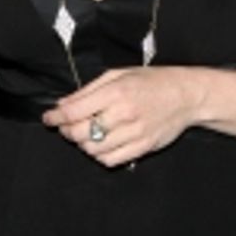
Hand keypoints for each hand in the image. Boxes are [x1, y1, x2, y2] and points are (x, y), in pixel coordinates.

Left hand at [43, 68, 202, 166]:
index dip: (55, 117)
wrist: (187, 95)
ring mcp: (135, 132)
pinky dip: (100, 156)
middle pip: (80, 133)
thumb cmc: (153, 82)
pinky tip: (102, 145)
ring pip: (93, 150)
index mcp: (116, 91)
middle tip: (67, 127)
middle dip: (67, 131)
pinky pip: (111, 160)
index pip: (74, 111)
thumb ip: (89, 90)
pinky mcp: (143, 147)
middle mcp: (124, 113)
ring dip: (83, 144)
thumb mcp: (119, 74)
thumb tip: (63, 104)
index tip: (49, 118)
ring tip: (87, 134)